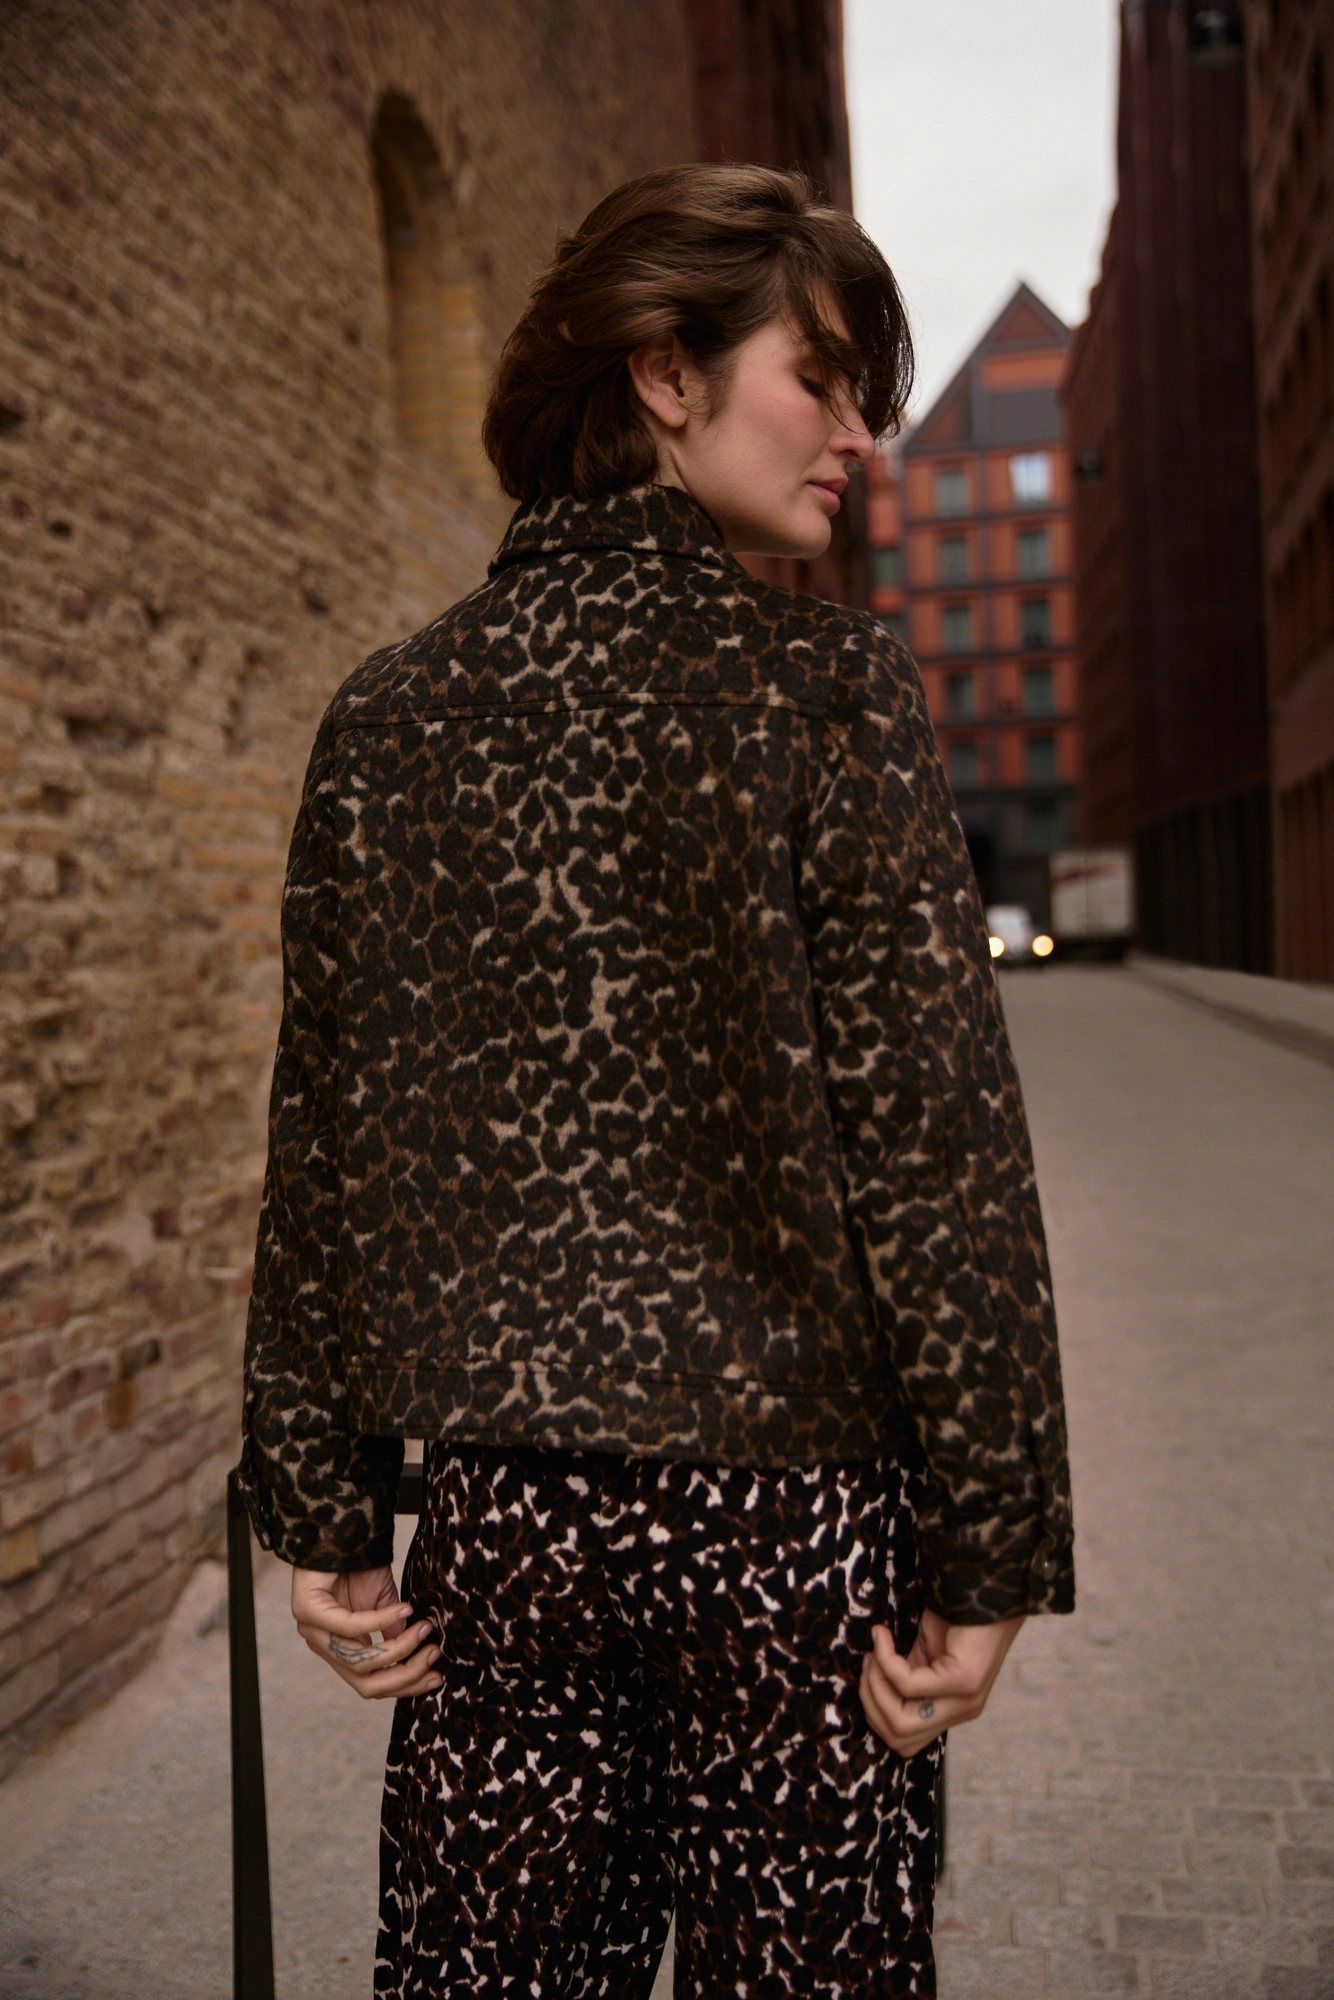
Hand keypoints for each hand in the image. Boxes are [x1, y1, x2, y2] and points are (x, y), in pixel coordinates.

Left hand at [291, 1563, 442, 1699]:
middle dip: (405, 1675)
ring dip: (398, 1648)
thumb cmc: (360, 1567)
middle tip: (433, 1656)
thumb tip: (421, 1658)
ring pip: (359, 1661)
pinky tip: (404, 1610)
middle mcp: (323, 1647)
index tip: (437, 1676)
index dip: (405, 1685)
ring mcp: (312, 1631)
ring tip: (423, 1630)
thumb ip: (395, 1634)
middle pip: (365, 1684)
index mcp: (340, 1650)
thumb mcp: (386, 1606)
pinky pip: (350, 1627)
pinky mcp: (308, 1611)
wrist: (340, 1532)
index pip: (371, 1685)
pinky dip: (381, 1620)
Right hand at [859, 1608, 1023, 1755]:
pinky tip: (883, 1637)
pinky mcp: (964, 1680)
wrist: (983, 1590)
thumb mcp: (923, 1655)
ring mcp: (965, 1700)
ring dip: (876, 1686)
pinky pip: (909, 1684)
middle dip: (871, 1701)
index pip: (905, 1741)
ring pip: (902, 1722)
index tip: (869, 1670)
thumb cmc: (953, 1618)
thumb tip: (871, 1684)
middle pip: (900, 1738)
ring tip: (875, 1653)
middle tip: (868, 1664)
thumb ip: (906, 1678)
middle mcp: (961, 1712)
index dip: (876, 1711)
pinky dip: (886, 1661)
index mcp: (952, 1711)